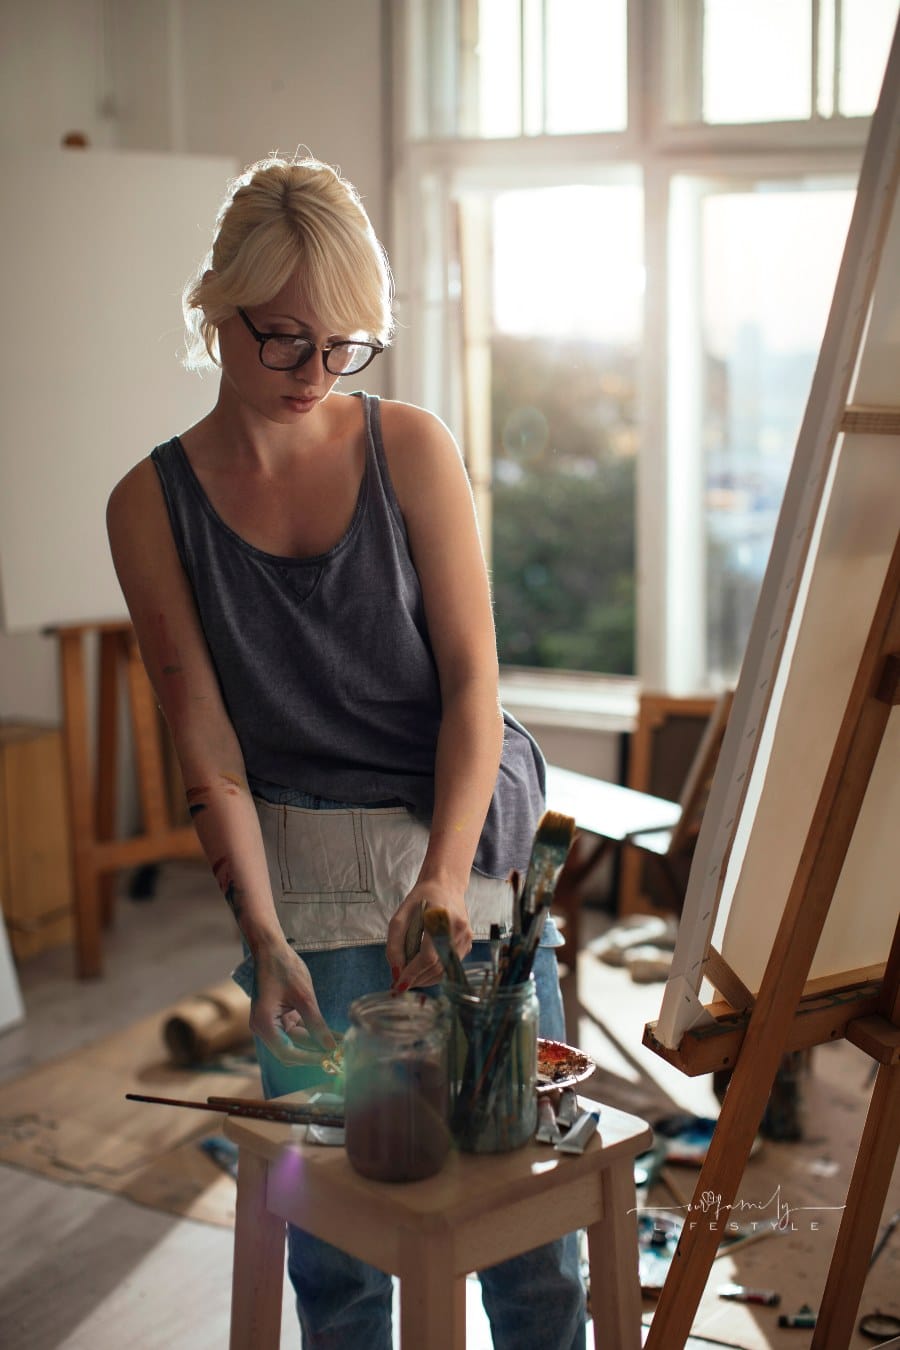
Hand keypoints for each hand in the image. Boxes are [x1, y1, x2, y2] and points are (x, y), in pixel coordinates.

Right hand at [249, 938, 336, 1065]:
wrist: (272, 948)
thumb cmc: (284, 968)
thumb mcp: (304, 996)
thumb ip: (316, 1023)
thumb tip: (330, 1046)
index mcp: (265, 1024)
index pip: (287, 1053)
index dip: (310, 1059)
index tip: (330, 1060)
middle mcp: (265, 1028)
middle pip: (290, 1051)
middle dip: (314, 1055)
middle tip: (337, 1058)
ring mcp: (272, 1023)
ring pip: (296, 1042)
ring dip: (317, 1044)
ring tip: (341, 1046)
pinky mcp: (280, 1017)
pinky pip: (297, 1030)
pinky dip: (313, 1033)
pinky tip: (333, 1035)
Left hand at [387, 882, 472, 989]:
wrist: (445, 886)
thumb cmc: (420, 899)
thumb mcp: (400, 916)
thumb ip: (395, 944)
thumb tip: (396, 971)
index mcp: (441, 918)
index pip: (428, 955)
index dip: (413, 972)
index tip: (398, 984)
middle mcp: (458, 929)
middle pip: (438, 966)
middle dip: (417, 978)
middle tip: (400, 983)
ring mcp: (466, 937)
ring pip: (445, 969)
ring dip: (426, 978)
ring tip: (410, 979)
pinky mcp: (468, 943)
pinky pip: (451, 965)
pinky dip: (436, 972)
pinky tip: (423, 971)